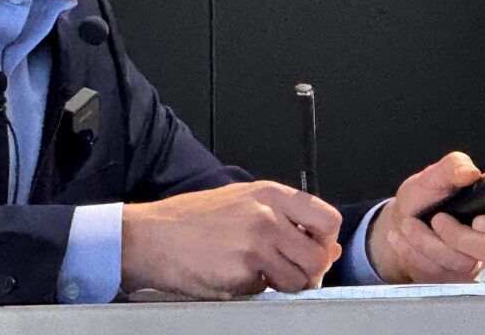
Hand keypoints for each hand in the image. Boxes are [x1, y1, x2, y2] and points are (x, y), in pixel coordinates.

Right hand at [121, 181, 341, 298]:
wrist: (152, 236)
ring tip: (256, 272)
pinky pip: (267, 291)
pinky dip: (255, 290)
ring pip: (299, 281)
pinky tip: (233, 275)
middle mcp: (267, 215)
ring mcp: (256, 243)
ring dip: (283, 285)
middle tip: (286, 272)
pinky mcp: (242, 270)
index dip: (324, 242)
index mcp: (269, 194)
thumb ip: (288, 222)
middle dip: (307, 272)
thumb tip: (331, 248)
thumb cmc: (193, 220)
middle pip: (319, 257)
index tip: (310, 250)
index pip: (328, 219)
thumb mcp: (243, 205)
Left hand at [368, 152, 484, 282]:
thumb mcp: (433, 177)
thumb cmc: (424, 201)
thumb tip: (470, 171)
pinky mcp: (455, 279)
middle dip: (455, 235)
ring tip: (410, 225)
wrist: (400, 224)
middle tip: (436, 219)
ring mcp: (475, 264)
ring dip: (427, 241)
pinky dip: (416, 253)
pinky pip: (442, 274)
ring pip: (462, 264)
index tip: (478, 222)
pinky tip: (407, 239)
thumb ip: (452, 167)